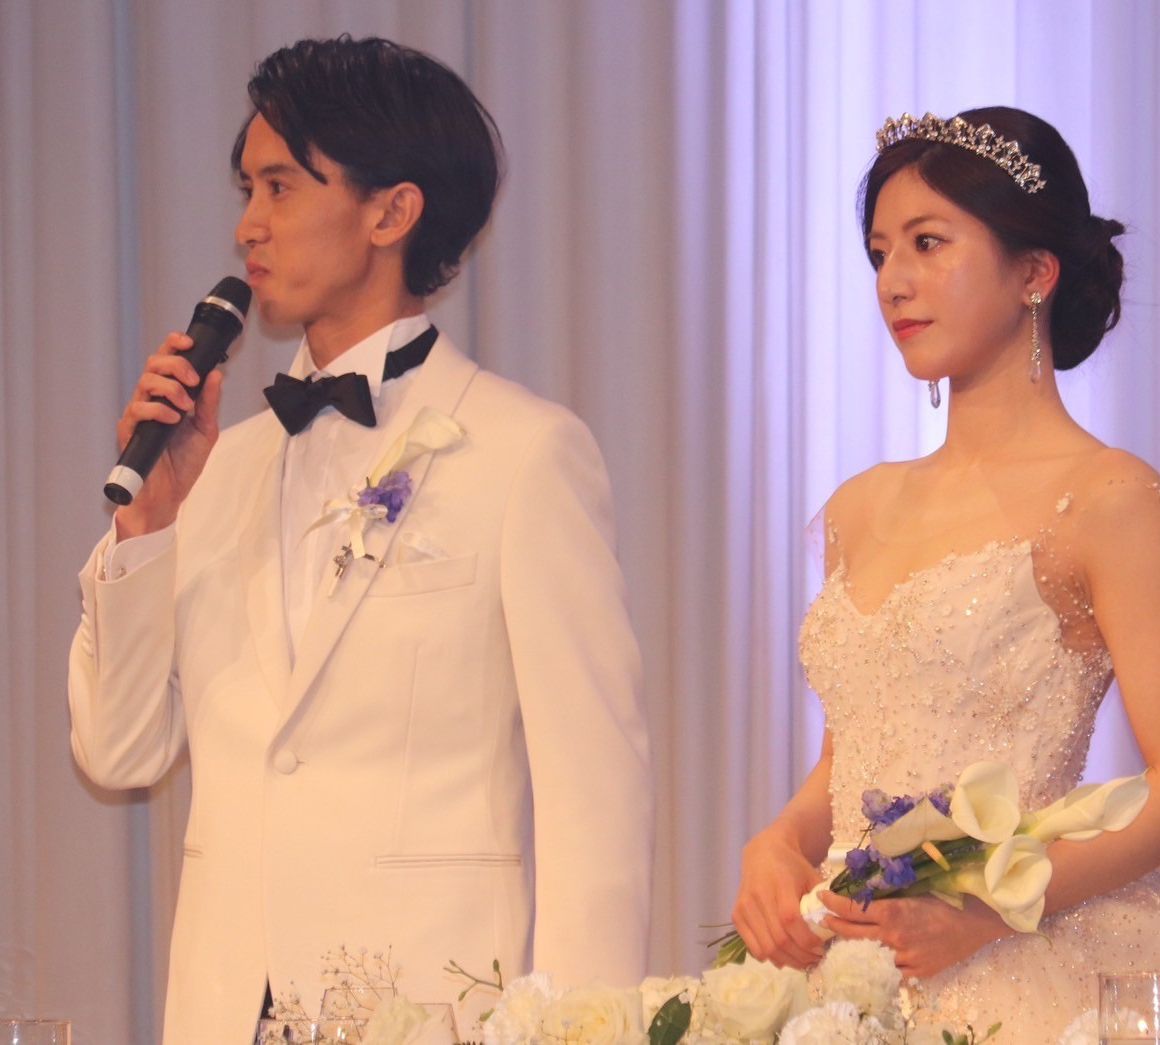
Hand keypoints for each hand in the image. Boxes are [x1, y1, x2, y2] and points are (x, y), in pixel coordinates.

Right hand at [114, 332, 223, 537]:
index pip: (166, 361)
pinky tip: (173, 419)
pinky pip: (138, 409)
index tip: (189, 342)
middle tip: (193, 381)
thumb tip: (217, 374)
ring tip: (186, 406)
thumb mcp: (206, 429)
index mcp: (169, 395)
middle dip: (176, 365)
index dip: (174, 345)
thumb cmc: (184, 462)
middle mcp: (151, 399)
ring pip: (145, 382)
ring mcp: (139, 413)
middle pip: (154, 364)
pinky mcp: (130, 429)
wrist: (170, 493)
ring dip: (170, 388)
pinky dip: (159, 410)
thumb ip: (210, 403)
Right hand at [731, 825, 825, 968]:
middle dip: (801, 956)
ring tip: (803, 961)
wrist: (763, 854)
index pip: (791, 920)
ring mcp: (744, 907)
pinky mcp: (736, 916)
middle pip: (779, 939)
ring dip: (788, 961)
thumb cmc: (792, 867)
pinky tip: (784, 956)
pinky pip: (753, 947)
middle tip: (815, 960)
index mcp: (780, 883)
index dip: (807, 940)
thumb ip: (822, 902)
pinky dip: (770, 957)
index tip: (822, 948)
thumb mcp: (812, 877)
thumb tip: (835, 932)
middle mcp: (758, 896)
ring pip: (766, 948)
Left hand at [821, 891, 1010, 978]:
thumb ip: (887, 893)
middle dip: (833, 925)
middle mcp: (894, 937)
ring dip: (851, 947)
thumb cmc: (945, 898)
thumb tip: (862, 887)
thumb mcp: (913, 889)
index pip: (852, 909)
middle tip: (822, 919)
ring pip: (867, 956)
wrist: (976, 921)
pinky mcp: (918, 973)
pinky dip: (878, 966)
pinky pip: (890, 974)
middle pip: (852, 933)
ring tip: (839, 940)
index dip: (833, 903)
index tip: (822, 897)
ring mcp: (905, 958)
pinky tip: (868, 960)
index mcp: (892, 912)